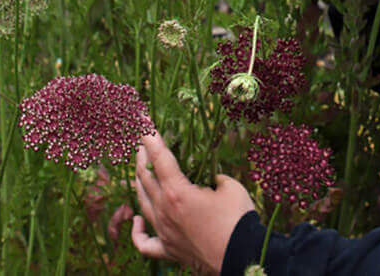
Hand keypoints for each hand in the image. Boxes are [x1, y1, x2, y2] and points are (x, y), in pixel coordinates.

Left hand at [132, 132, 255, 274]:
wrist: (242, 258)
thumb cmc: (238, 219)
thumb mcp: (229, 186)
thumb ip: (215, 177)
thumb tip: (210, 179)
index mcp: (177, 192)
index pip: (159, 157)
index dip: (150, 137)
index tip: (142, 122)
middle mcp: (165, 211)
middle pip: (145, 178)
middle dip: (142, 157)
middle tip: (141, 143)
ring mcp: (164, 233)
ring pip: (143, 203)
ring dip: (139, 183)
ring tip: (139, 170)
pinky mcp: (169, 250)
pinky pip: (145, 243)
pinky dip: (138, 231)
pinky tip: (137, 220)